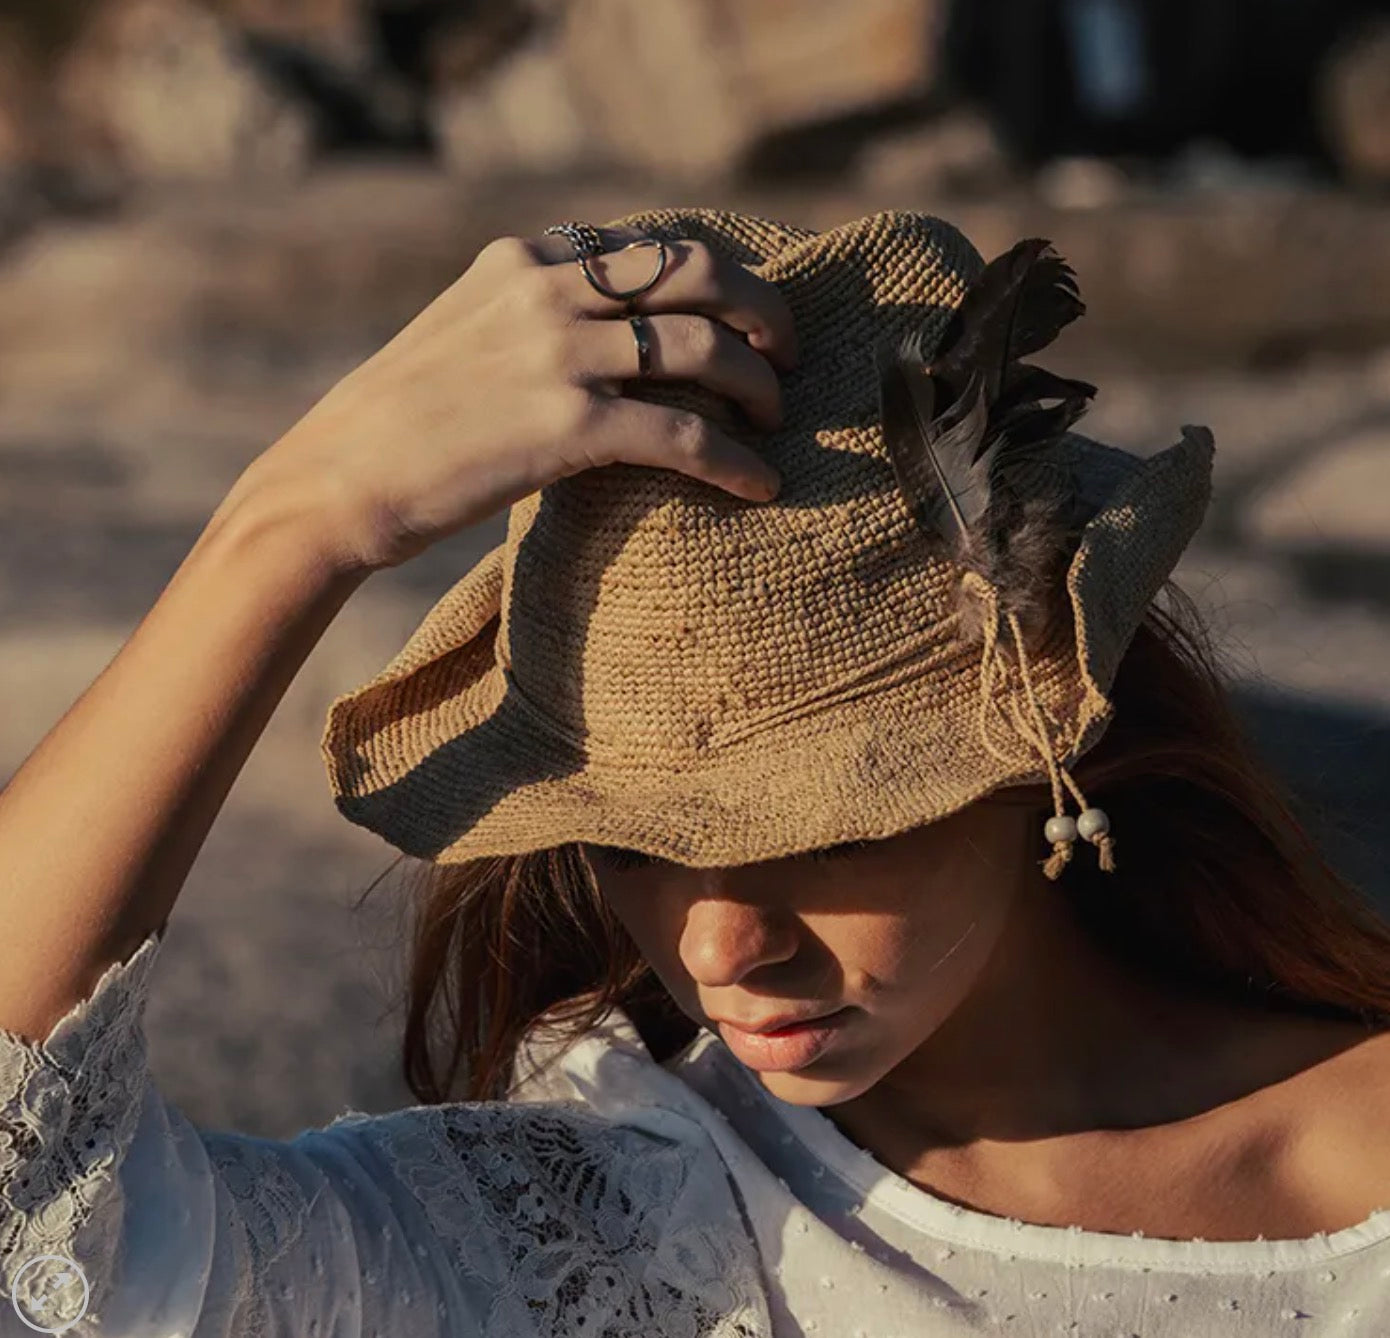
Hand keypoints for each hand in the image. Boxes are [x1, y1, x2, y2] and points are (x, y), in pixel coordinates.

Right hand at [240, 224, 797, 572]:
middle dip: (763, 309)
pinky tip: (762, 485)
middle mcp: (548, 290)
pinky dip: (734, 461)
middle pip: (700, 273)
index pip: (654, 247)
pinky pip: (683, 435)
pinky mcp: (566, 425)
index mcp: (527, 259)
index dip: (722, 277)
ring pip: (704, 349)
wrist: (339, 479)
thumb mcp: (467, 333)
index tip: (749, 312)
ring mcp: (558, 354)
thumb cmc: (403, 422)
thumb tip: (609, 335)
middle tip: (787, 354)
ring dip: (759, 385)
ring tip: (777, 419)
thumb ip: (536, 316)